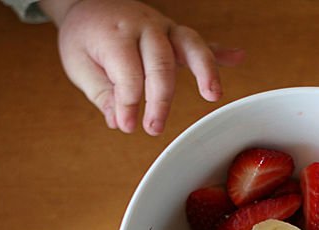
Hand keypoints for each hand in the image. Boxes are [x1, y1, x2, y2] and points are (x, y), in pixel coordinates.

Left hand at [40, 0, 243, 134]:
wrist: (90, 3)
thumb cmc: (85, 36)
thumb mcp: (79, 65)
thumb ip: (101, 93)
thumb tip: (119, 120)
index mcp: (116, 34)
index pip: (128, 74)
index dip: (129, 104)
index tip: (126, 125)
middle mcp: (144, 26)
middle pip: (161, 63)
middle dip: (160, 100)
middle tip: (154, 128)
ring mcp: (164, 27)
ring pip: (190, 45)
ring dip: (205, 70)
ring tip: (213, 95)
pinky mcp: (175, 32)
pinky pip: (201, 42)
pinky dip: (220, 51)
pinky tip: (239, 57)